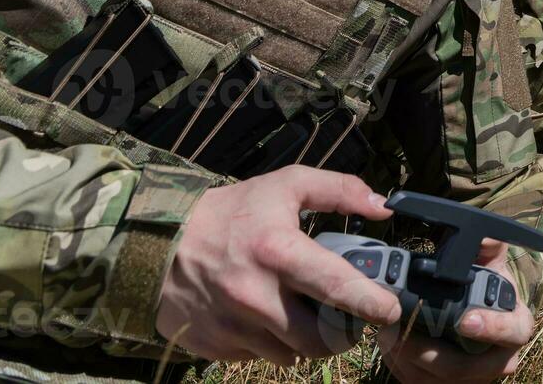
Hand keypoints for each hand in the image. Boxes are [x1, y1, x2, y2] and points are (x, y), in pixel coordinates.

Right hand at [156, 166, 401, 363]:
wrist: (151, 245)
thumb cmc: (227, 214)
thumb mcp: (283, 186)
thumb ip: (339, 190)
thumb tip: (383, 207)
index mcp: (277, 252)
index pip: (336, 286)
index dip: (371, 303)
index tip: (391, 310)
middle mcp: (256, 296)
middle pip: (321, 339)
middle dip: (343, 333)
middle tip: (347, 317)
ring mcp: (234, 327)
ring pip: (294, 355)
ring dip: (308, 340)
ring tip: (306, 313)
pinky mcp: (216, 347)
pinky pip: (261, 357)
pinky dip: (273, 343)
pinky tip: (267, 318)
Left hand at [376, 239, 531, 382]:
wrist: (474, 319)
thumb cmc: (482, 291)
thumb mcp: (490, 266)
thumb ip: (487, 246)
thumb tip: (485, 233)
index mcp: (515, 326)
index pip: (513, 333)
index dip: (491, 328)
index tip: (464, 320)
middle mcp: (498, 361)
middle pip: (463, 368)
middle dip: (426, 352)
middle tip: (398, 329)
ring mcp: (471, 379)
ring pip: (435, 380)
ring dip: (404, 358)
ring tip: (384, 332)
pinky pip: (419, 383)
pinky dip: (399, 366)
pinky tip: (389, 345)